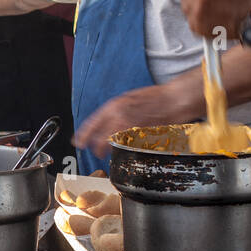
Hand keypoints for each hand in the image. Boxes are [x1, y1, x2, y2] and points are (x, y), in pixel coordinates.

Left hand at [72, 83, 190, 156]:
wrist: (173, 99)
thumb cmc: (154, 97)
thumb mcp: (129, 98)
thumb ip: (116, 110)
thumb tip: (106, 120)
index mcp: (114, 106)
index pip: (92, 123)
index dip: (83, 135)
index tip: (77, 141)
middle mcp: (118, 116)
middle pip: (99, 137)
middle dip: (94, 147)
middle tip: (93, 151)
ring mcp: (129, 127)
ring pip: (111, 144)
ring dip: (107, 149)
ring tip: (105, 153)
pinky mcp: (140, 136)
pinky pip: (127, 146)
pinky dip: (122, 149)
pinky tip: (122, 149)